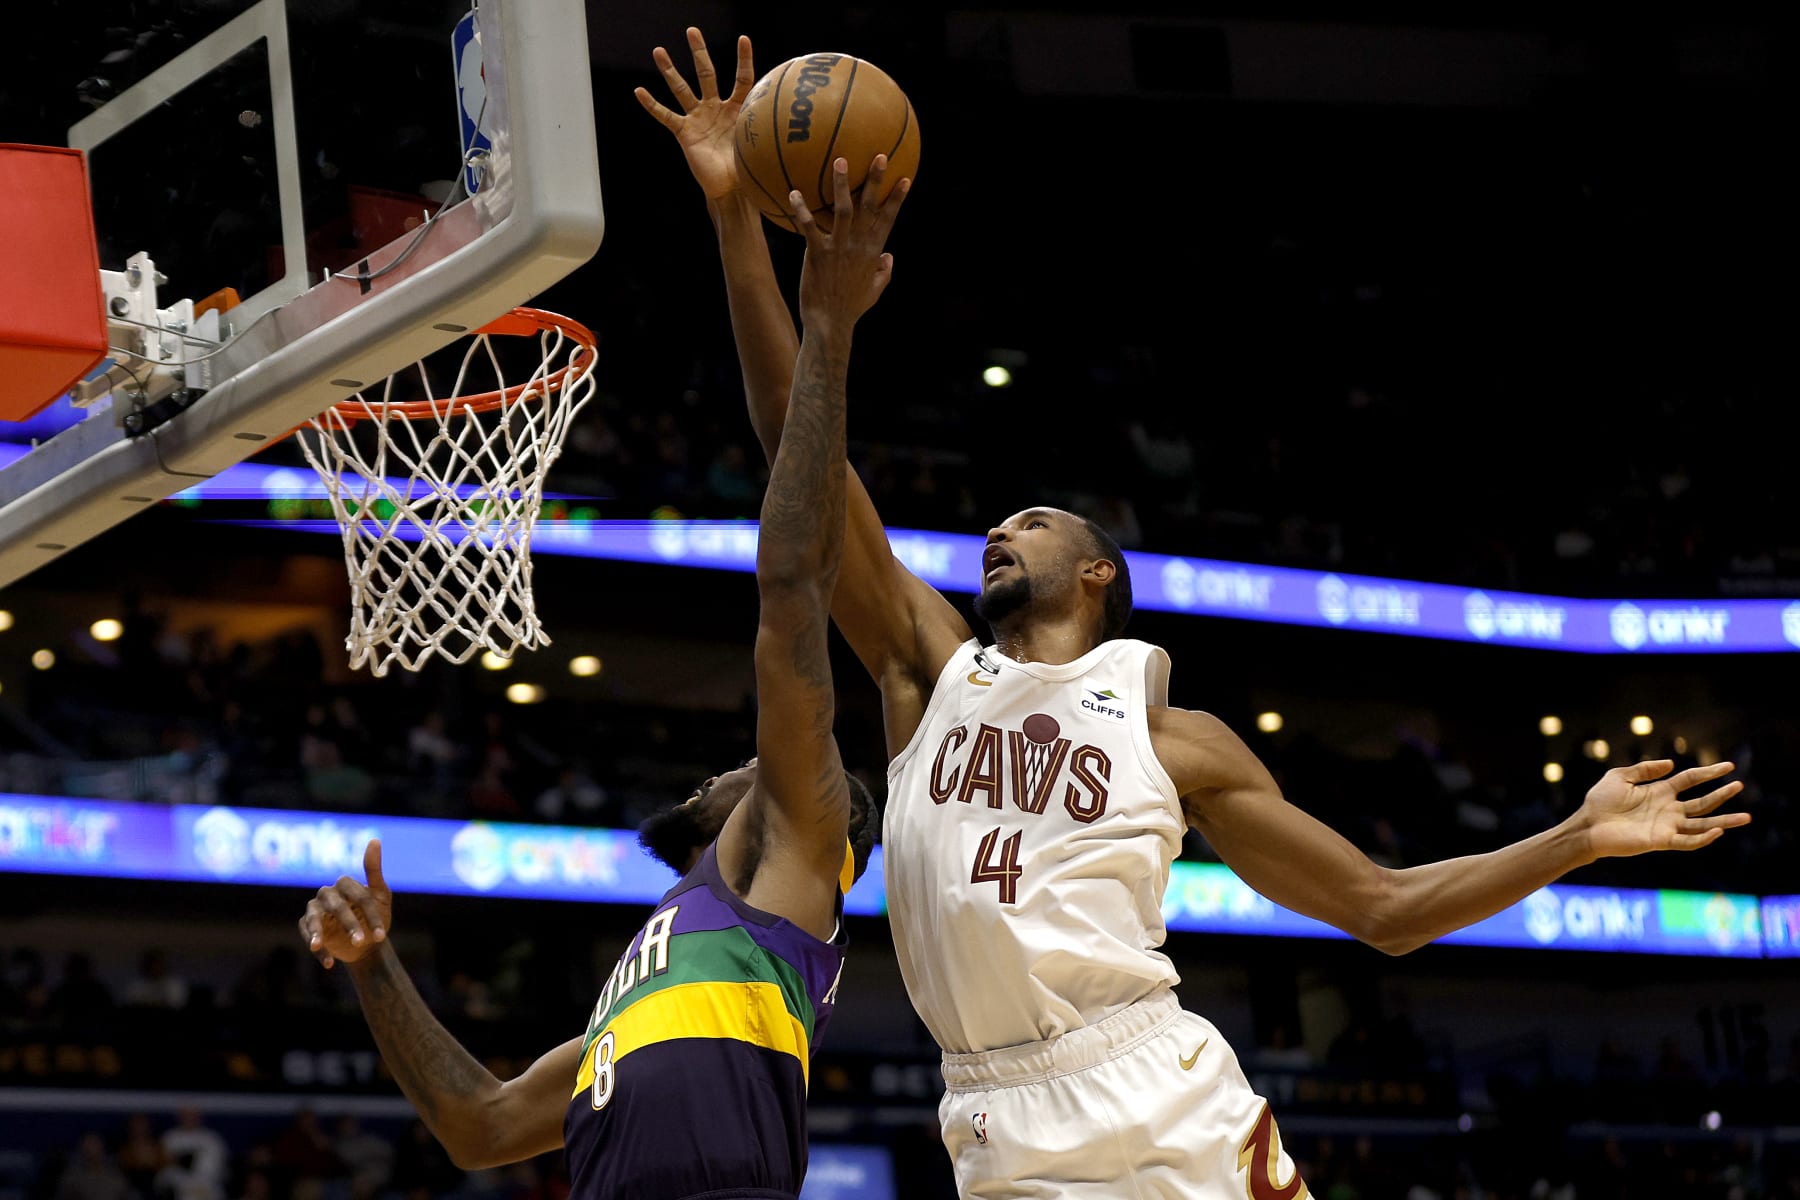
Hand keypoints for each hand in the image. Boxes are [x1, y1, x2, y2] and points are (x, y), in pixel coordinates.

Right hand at [298, 839, 392, 968]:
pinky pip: (307, 935)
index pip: (359, 896)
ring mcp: (315, 909)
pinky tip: (329, 963)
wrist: (366, 945)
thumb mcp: (380, 896)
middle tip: (361, 942)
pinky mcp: (307, 926)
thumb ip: (374, 870)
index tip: (382, 935)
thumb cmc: (375, 917)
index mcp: (346, 884)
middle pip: (337, 906)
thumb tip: (374, 840)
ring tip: (317, 946)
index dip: (372, 915)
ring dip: (318, 934)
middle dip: (349, 924)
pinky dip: (318, 949)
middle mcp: (328, 893)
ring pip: (314, 918)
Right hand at [634, 28, 753, 200]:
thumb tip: (791, 121)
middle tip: (692, 31)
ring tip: (659, 51)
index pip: (742, 79)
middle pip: (706, 74)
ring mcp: (698, 118)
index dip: (743, 60)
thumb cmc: (748, 167)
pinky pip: (666, 116)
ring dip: (670, 71)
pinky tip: (639, 91)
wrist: (730, 189)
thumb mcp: (759, 143)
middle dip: (699, 53)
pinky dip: (652, 105)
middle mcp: (716, 108)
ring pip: (682, 90)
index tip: (743, 39)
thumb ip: (766, 128)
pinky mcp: (684, 132)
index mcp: (737, 109)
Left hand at [793, 156, 910, 330]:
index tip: (905, 178)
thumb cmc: (851, 308)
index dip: (897, 198)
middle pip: (870, 207)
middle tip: (880, 156)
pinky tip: (793, 192)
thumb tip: (889, 257)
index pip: (889, 219)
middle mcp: (858, 245)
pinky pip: (809, 227)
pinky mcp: (817, 254)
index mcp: (873, 251)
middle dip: (877, 181)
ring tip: (840, 161)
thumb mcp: (875, 290)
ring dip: (842, 185)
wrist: (830, 323)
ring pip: (842, 210)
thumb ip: (884, 271)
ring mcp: (838, 248)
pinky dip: (801, 209)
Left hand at [1578, 760, 1748, 859]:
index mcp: (1660, 792)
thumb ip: (1645, 769)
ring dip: (1724, 821)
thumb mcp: (1620, 777)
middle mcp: (1668, 809)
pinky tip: (1718, 831)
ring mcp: (1666, 826)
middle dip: (1722, 795)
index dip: (1709, 773)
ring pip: (1702, 824)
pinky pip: (1687, 841)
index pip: (1691, 780)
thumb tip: (1672, 763)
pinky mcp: (1660, 841)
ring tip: (1746, 817)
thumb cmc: (1599, 802)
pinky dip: (1703, 838)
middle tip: (1740, 786)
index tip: (1729, 766)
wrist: (1587, 826)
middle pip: (1702, 802)